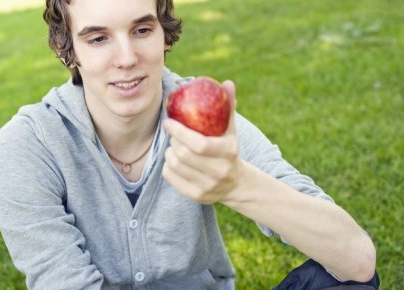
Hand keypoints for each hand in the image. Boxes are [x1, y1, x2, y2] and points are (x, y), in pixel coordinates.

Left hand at [162, 80, 241, 203]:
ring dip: (169, 152)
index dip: (180, 133)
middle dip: (173, 141)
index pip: (199, 144)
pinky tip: (174, 160)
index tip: (168, 122)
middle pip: (184, 155)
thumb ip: (228, 106)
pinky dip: (167, 166)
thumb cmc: (229, 149)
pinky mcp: (195, 196)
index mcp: (228, 154)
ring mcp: (207, 187)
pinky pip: (170, 177)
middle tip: (173, 132)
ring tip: (174, 146)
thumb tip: (227, 83)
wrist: (236, 184)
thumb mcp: (231, 129)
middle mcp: (218, 173)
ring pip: (175, 165)